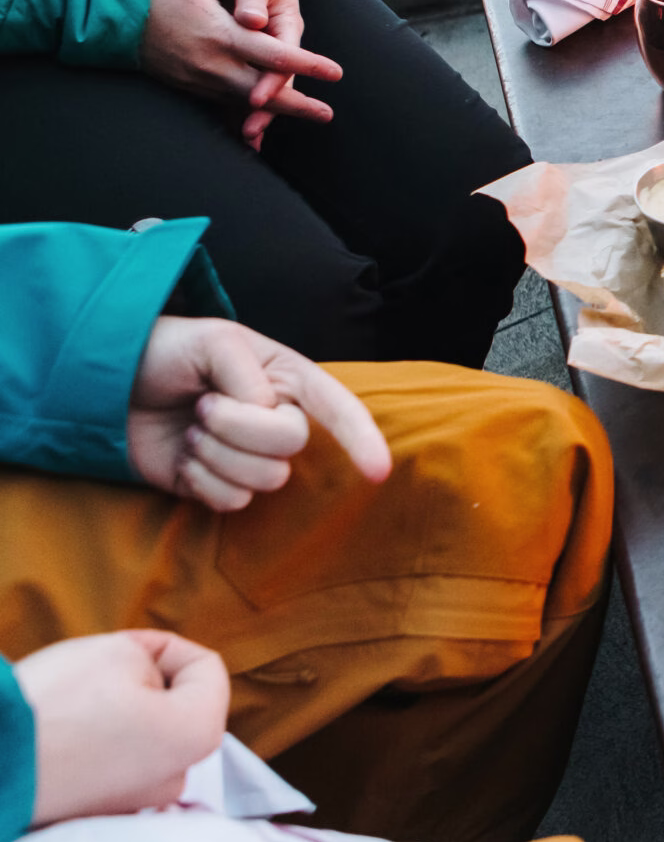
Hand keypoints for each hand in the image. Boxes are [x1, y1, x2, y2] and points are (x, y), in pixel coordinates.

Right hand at [13, 631, 229, 826]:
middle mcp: (176, 777)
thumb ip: (154, 657)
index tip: (123, 648)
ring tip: (72, 708)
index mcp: (198, 734)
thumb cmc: (52, 705)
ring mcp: (136, 802)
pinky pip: (110, 762)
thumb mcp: (117, 651)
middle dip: (143, 681)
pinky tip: (60, 736)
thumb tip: (153, 678)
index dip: (165, 646)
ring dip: (117, 712)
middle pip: (174, 705)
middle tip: (96, 675)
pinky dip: (94, 744)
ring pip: (141, 733)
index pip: (206, 668)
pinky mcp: (97, 814)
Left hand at [127, 315, 391, 511]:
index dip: (363, 439)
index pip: (339, 408)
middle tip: (203, 407)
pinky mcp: (218, 485)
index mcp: (287, 380)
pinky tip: (183, 458)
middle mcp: (277, 419)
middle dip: (240, 429)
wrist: (106, 385)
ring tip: (191, 429)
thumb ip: (250, 375)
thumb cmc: (166, 351)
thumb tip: (268, 413)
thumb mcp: (214, 340)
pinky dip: (202, 480)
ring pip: (266, 478)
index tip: (378, 472)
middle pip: (293, 443)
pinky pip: (233, 501)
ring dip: (217, 454)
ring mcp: (248, 456)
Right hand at [139, 0, 339, 134]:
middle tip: (327, 115)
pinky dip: (242, 111)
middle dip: (296, 105)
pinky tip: (258, 121)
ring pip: (241, 101)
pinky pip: (220, 103)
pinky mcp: (184, 84)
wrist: (105, 9)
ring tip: (301, 116)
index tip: (336, 73)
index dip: (308, 65)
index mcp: (221, 36)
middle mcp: (210, 64)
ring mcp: (195, 78)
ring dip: (272, 111)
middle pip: (262, 92)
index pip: (274, 56)